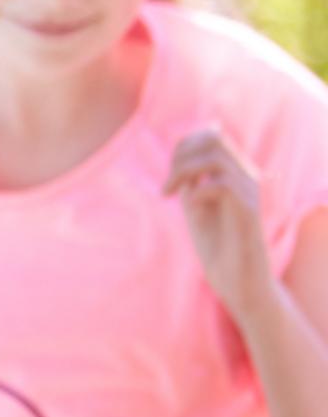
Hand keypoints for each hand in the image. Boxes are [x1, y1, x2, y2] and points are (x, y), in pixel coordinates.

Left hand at [169, 126, 279, 319]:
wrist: (236, 279)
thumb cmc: (216, 244)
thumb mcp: (195, 205)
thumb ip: (190, 180)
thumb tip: (180, 155)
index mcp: (234, 173)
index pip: (211, 137)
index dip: (182, 147)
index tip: (168, 178)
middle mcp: (246, 177)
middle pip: (213, 139)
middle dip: (180, 157)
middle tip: (167, 188)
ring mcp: (250, 192)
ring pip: (217, 157)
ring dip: (184, 172)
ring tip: (170, 194)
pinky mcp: (248, 210)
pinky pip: (222, 184)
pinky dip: (198, 192)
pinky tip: (191, 209)